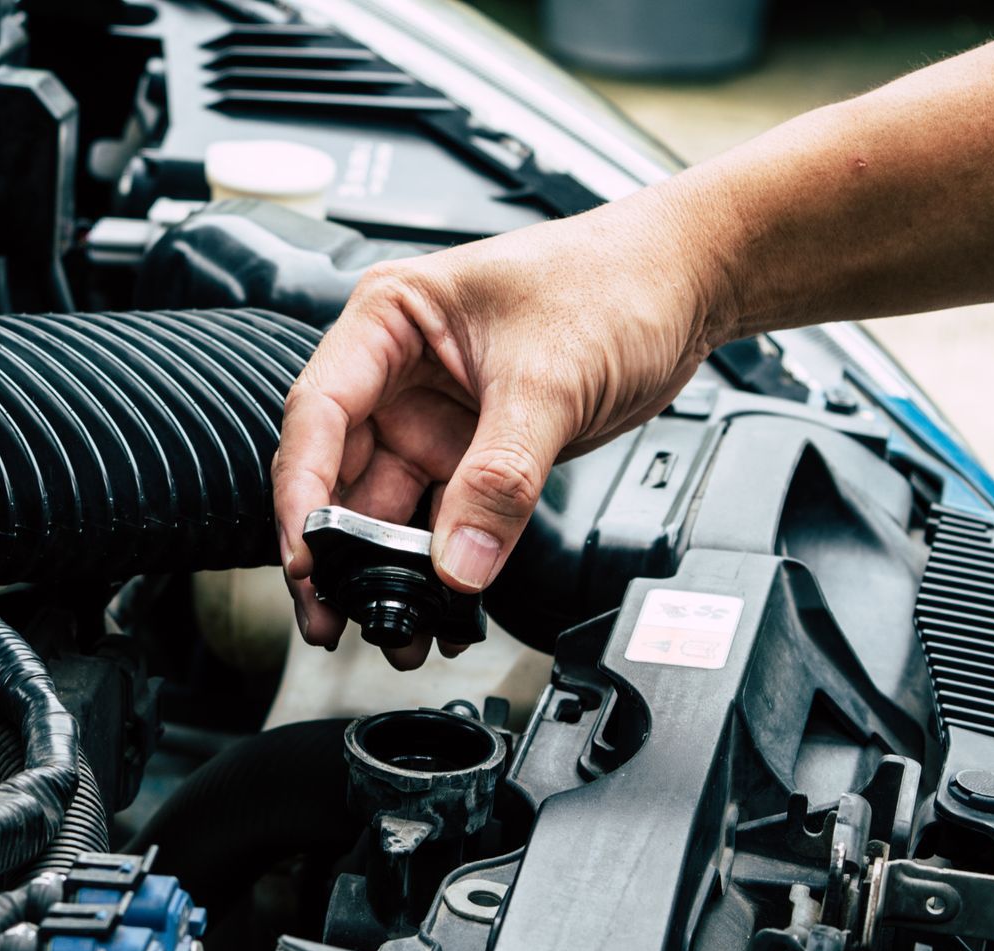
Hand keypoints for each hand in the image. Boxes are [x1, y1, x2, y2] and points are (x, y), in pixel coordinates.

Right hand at [272, 193, 729, 667]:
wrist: (689, 284)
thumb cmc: (615, 279)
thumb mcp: (550, 379)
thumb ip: (500, 478)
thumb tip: (458, 561)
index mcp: (389, 318)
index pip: (319, 412)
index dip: (303, 490)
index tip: (308, 555)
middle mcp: (397, 369)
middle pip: (339, 473)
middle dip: (335, 551)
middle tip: (331, 615)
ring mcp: (431, 415)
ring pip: (384, 508)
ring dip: (385, 571)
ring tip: (393, 628)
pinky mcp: (470, 451)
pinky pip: (440, 519)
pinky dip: (439, 566)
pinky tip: (443, 607)